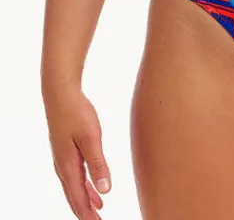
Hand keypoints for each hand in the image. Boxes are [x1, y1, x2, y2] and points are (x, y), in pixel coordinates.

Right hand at [43, 84, 111, 217]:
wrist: (61, 93)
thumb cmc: (76, 113)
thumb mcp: (91, 138)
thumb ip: (98, 164)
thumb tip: (105, 191)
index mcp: (68, 166)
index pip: (78, 198)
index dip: (87, 214)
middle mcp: (63, 166)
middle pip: (74, 196)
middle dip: (86, 211)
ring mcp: (63, 158)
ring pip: (75, 186)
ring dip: (86, 199)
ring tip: (99, 210)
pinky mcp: (67, 150)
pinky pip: (76, 174)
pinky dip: (85, 185)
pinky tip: (94, 187)